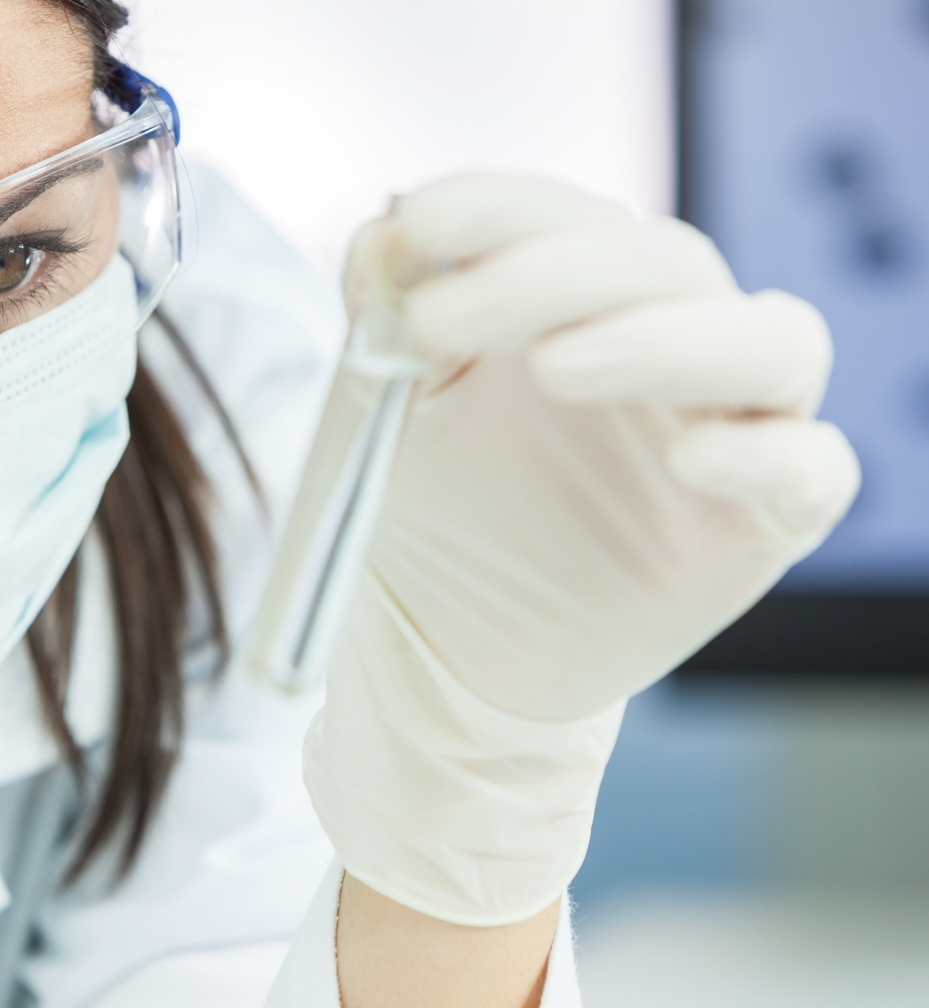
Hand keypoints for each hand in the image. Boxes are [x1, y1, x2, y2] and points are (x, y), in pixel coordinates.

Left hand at [304, 174, 859, 926]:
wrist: (449, 644)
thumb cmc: (436, 511)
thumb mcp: (394, 409)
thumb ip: (389, 321)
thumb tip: (380, 235)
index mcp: (584, 301)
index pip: (571, 217)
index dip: (497, 208)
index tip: (412, 225)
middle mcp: (671, 344)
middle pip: (668, 262)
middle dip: (551, 273)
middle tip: (437, 320)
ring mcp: (730, 428)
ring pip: (771, 343)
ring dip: (666, 338)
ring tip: (554, 368)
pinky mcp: (762, 524)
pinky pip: (813, 469)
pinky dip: (766, 455)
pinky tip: (689, 460)